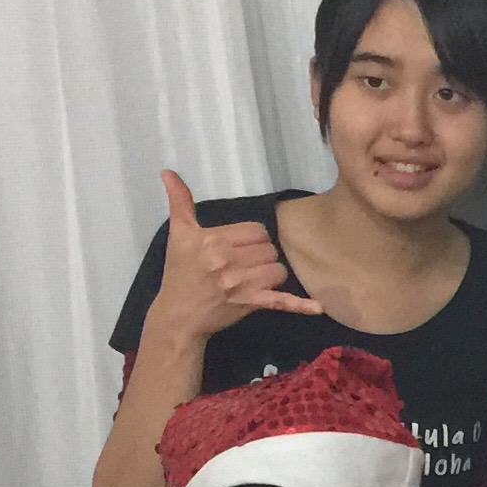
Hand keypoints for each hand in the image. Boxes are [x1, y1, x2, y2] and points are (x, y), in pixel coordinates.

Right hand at [144, 171, 313, 347]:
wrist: (178, 315)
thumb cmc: (179, 273)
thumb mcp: (178, 234)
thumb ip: (180, 201)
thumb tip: (168, 172)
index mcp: (215, 240)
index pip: (256, 230)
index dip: (252, 238)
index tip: (239, 247)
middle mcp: (229, 260)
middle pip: (269, 249)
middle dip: (261, 256)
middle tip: (244, 264)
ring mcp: (241, 284)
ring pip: (278, 270)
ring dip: (271, 274)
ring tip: (254, 279)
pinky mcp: (249, 304)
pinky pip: (280, 301)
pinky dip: (299, 305)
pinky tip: (318, 307)